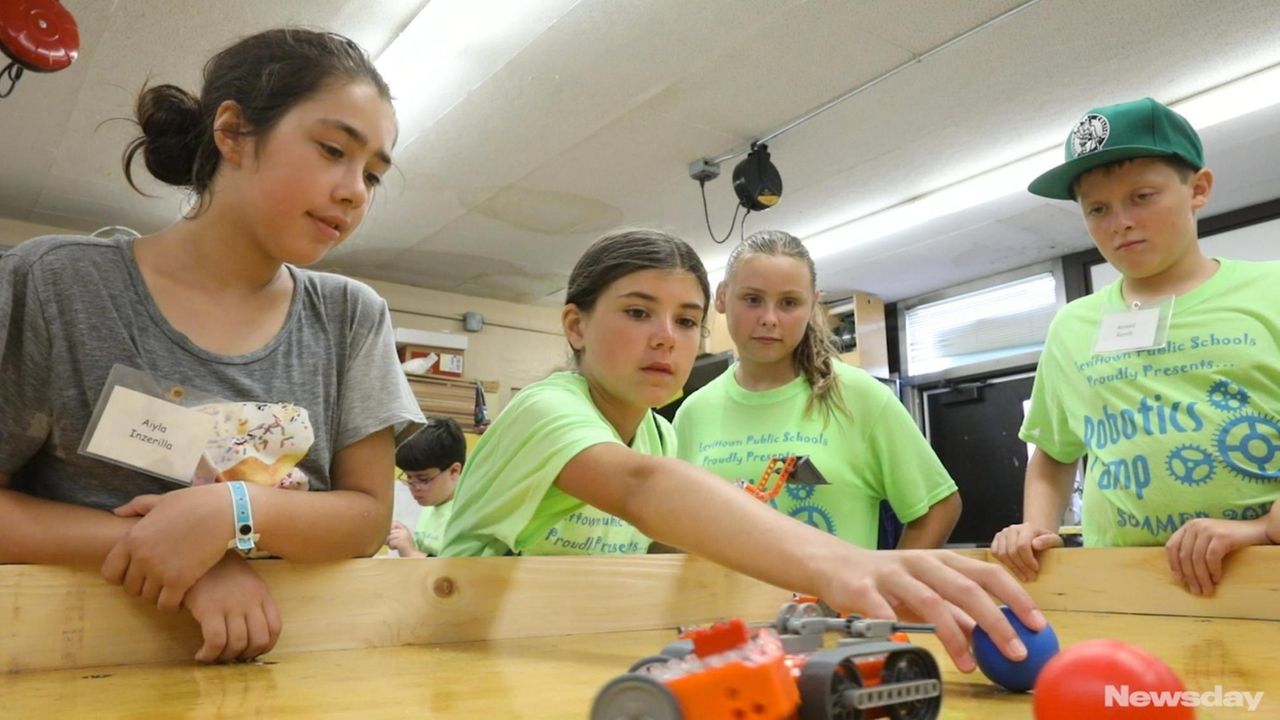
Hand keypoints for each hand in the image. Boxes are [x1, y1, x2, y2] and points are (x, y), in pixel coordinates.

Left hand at [102, 485, 233, 611]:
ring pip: (148, 598)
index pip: (110, 572)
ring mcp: (160, 571)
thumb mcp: (161, 500)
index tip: (135, 574)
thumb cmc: (194, 502)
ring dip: (158, 596)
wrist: (223, 511)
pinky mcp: (180, 581)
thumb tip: (116, 512)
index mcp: (133, 538)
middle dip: (142, 587)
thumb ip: (136, 506)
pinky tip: (180, 598)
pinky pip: (166, 605)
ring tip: (169, 589)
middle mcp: (141, 557)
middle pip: (130, 588)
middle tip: (157, 582)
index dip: (120, 576)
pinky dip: (172, 605)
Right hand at [183, 553, 282, 662]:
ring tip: (214, 657)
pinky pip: (216, 642)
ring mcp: (232, 605)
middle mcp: (251, 601)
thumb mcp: (244, 580)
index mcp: (261, 594)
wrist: (196, 550)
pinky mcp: (210, 609)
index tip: (251, 652)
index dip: (266, 646)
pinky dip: (210, 654)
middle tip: (231, 658)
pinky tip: (201, 655)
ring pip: (238, 644)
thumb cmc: (217, 568)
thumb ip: (251, 600)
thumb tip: (248, 630)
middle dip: (246, 656)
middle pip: (259, 640)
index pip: (275, 628)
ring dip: (226, 657)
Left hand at [387, 521, 422, 556]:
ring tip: (395, 546)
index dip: (389, 527)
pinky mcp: (401, 542)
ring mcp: (403, 536)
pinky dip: (391, 547)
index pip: (395, 523)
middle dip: (388, 538)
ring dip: (389, 543)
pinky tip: (396, 548)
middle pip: (389, 531)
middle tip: (391, 543)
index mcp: (405, 528)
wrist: (412, 556)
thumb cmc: (404, 548)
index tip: (389, 534)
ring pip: (389, 537)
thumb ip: (393, 533)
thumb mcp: (400, 537)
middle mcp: (404, 531)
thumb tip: (381, 532)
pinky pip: (391, 543)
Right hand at [821, 549, 1045, 672]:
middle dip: (995, 621)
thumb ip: (956, 610)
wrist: (833, 565)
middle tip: (1015, 650)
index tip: (1037, 625)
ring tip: (970, 664)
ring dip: (954, 635)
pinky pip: (883, 610)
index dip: (1016, 597)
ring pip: (930, 601)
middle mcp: (921, 562)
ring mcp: (892, 574)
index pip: (988, 574)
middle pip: (965, 588)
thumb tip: (991, 634)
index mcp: (942, 560)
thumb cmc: (886, 580)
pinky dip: (897, 627)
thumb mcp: (926, 590)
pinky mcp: (863, 588)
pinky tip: (907, 644)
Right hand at [990, 523, 1062, 580]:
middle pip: (1011, 551)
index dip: (1028, 560)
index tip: (1036, 569)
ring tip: (1023, 576)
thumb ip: (1048, 541)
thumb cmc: (1046, 542)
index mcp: (1027, 527)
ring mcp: (1003, 533)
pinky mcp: (996, 540)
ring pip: (1001, 554)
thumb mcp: (1055, 541)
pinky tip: (1014, 569)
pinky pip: (995, 553)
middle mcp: (1013, 528)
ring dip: (1013, 568)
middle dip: (1021, 567)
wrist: (1037, 537)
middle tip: (1030, 577)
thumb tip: (1035, 544)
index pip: (1022, 545)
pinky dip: (1003, 563)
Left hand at [1166, 518, 1267, 595]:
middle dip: (1190, 576)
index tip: (1179, 579)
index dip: (1174, 564)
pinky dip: (1213, 570)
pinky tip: (1217, 579)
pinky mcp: (1222, 536)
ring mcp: (1208, 529)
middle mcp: (1196, 526)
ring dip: (1202, 578)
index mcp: (1189, 527)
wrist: (1256, 531)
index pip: (1172, 546)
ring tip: (1207, 590)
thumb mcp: (1206, 541)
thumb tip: (1181, 575)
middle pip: (1185, 555)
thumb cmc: (1230, 540)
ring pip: (1197, 559)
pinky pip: (1212, 558)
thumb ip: (1193, 549)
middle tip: (1196, 591)